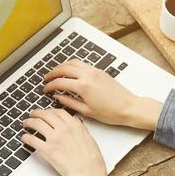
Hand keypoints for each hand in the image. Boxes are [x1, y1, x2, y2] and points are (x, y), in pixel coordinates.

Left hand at [22, 108, 107, 175]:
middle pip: (45, 115)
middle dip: (36, 113)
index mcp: (74, 125)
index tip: (46, 112)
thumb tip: (76, 121)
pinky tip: (24, 138)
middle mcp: (63, 129)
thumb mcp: (89, 139)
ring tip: (26, 123)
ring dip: (29, 122)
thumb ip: (81, 128)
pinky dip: (26, 137)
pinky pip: (33, 140)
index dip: (49, 111)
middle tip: (32, 115)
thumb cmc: (91, 160)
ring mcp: (54, 139)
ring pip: (37, 124)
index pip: (58, 112)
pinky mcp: (47, 150)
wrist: (88, 172)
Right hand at [43, 60, 163, 129]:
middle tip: (46, 79)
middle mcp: (88, 75)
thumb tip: (59, 97)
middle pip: (64, 68)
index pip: (60, 82)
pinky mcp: (99, 71)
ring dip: (61, 66)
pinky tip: (70, 70)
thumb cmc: (111, 112)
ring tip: (55, 73)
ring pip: (72, 62)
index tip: (45, 89)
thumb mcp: (87, 111)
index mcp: (83, 87)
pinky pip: (82, 63)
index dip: (50, 86)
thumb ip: (70, 102)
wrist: (129, 107)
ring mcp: (94, 71)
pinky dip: (72, 64)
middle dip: (52, 73)